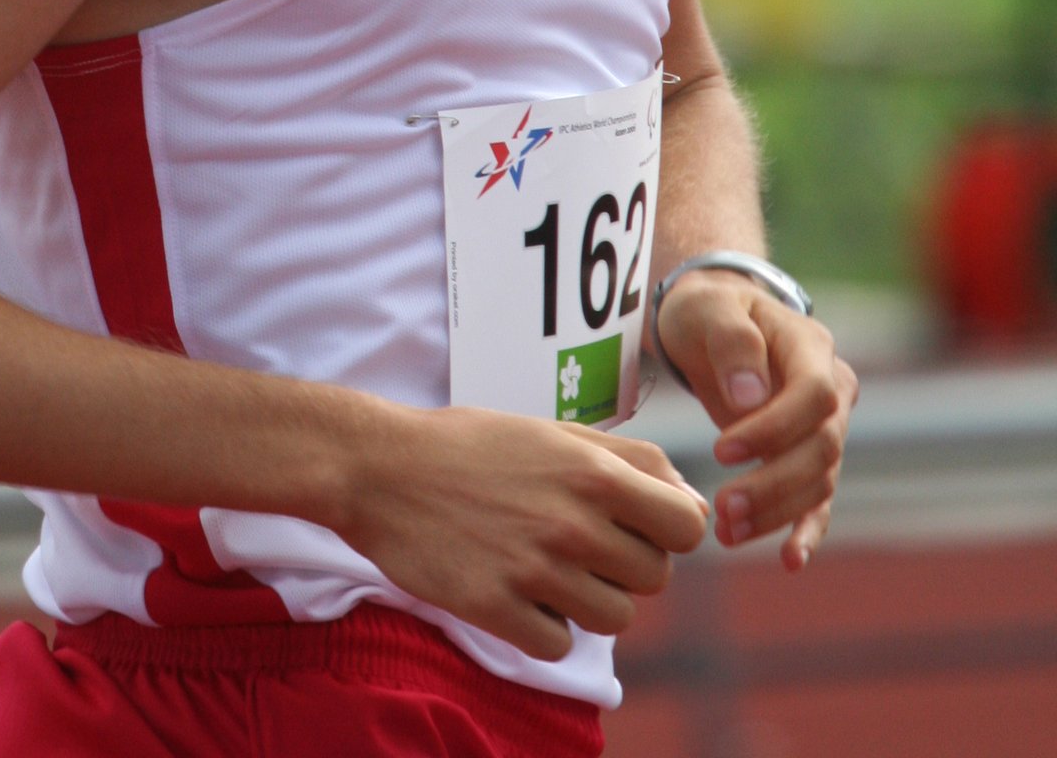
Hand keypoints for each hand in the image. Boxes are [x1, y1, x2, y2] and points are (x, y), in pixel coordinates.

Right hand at [337, 405, 709, 660]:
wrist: (383, 468)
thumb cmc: (473, 445)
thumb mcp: (553, 431)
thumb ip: (629, 460)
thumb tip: (692, 500)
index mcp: (592, 471)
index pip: (687, 525)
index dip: (671, 531)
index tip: (639, 526)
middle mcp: (572, 521)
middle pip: (655, 578)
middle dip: (627, 566)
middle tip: (583, 545)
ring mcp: (535, 569)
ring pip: (614, 618)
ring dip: (588, 600)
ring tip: (549, 568)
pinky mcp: (497, 608)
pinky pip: (558, 644)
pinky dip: (543, 627)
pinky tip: (517, 592)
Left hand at [655, 272, 857, 570]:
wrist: (713, 322)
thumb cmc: (709, 310)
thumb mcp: (709, 308)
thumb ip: (732, 343)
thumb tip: (750, 398)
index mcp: (811, 347)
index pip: (815, 395)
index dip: (775, 429)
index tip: (721, 451)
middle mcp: (832, 390)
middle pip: (821, 447)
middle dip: (773, 484)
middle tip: (723, 509)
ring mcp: (827, 427)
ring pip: (818, 480)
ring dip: (777, 512)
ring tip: (727, 533)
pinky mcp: (810, 458)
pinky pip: (818, 500)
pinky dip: (807, 531)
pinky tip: (790, 561)